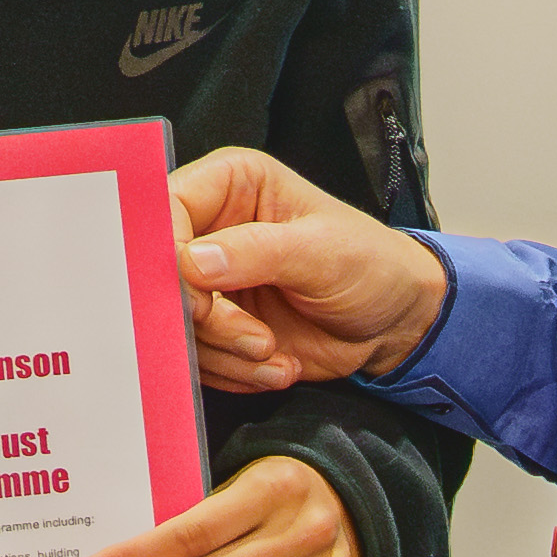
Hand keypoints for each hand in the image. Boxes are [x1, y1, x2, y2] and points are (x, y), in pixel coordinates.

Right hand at [171, 147, 450, 392]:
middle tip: (255, 339)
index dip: (168, 258)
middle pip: (160, 275)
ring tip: (274, 352)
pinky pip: (195, 357)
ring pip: (175, 324)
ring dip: (225, 352)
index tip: (198, 301)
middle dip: (205, 320)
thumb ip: (256, 251)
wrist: (395, 322)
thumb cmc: (370, 264)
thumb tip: (191, 262)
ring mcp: (209, 281)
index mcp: (230, 184)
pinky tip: (275, 365)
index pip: (165, 209)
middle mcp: (209, 228)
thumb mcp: (322, 251)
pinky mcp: (215, 326)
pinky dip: (233, 372)